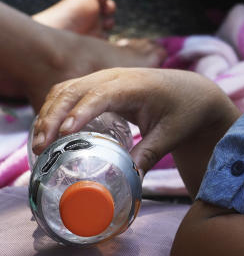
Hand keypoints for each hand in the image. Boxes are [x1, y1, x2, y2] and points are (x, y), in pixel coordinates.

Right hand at [32, 68, 238, 176]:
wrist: (194, 92)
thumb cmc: (185, 111)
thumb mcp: (172, 134)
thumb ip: (150, 153)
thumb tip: (130, 178)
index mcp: (136, 86)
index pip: (101, 95)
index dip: (81, 112)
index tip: (65, 133)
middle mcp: (116, 77)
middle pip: (74, 90)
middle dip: (53, 117)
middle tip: (41, 148)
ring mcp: (105, 78)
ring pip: (66, 90)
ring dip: (48, 114)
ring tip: (38, 146)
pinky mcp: (99, 85)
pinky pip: (69, 92)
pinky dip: (54, 110)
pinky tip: (46, 133)